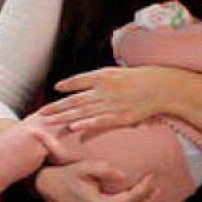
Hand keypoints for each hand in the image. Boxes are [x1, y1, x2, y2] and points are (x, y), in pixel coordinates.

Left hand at [38, 66, 178, 137]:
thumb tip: (77, 84)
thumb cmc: (136, 80)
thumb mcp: (115, 73)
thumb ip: (96, 79)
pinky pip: (100, 122)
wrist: (161, 88)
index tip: (55, 88)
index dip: (68, 84)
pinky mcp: (120, 117)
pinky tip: (73, 128)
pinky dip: (86, 125)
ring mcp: (112, 104)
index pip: (80, 80)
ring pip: (83, 112)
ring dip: (65, 118)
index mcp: (103, 76)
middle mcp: (105, 90)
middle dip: (57, 107)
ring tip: (50, 122)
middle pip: (76, 99)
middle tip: (41, 113)